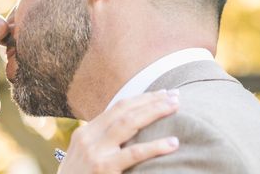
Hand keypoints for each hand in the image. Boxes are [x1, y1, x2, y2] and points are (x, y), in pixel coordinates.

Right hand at [57, 89, 179, 172]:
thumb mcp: (84, 158)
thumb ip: (101, 144)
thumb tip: (127, 135)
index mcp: (85, 133)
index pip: (116, 108)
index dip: (140, 99)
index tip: (161, 94)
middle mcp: (89, 137)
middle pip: (124, 110)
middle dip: (151, 100)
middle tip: (174, 95)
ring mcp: (95, 152)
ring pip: (129, 123)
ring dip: (154, 112)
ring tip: (175, 107)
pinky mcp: (103, 168)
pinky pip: (133, 153)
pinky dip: (155, 146)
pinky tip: (172, 143)